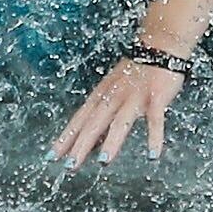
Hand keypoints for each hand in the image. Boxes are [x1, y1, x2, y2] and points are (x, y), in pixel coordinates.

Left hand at [48, 58, 185, 168]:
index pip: (79, 119)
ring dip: (112, 141)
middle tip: (70, 166)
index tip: (52, 156)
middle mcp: (114, 96)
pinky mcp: (156, 96)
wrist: (160, 45)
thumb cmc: (136, 71)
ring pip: (120, 121)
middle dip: (81, 144)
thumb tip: (92, 142)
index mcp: (102, 94)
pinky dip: (154, 137)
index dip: (66, 137)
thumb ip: (103, 114)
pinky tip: (152, 155)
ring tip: (104, 162)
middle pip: (94, 122)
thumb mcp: (113, 90)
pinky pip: (155, 119)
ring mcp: (135, 96)